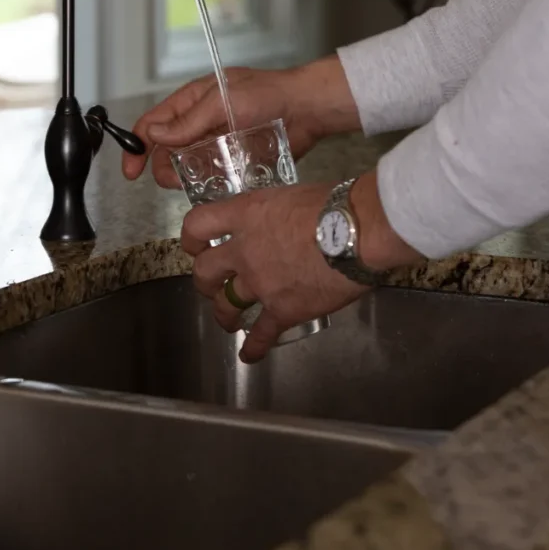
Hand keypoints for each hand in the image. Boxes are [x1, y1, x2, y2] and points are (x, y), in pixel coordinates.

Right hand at [123, 56, 359, 187]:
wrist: (306, 110)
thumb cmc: (268, 94)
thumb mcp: (222, 102)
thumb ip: (188, 121)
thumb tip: (155, 133)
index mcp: (192, 102)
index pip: (153, 124)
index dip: (137, 146)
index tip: (132, 171)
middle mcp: (200, 124)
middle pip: (166, 151)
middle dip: (163, 168)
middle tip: (174, 181)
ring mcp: (216, 143)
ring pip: (187, 168)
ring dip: (185, 178)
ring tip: (196, 184)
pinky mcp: (233, 161)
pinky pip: (212, 177)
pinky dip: (207, 185)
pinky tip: (214, 189)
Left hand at [181, 172, 423, 362]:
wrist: (356, 231)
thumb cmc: (332, 203)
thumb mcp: (291, 195)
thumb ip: (276, 213)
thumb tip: (283, 221)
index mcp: (245, 216)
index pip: (199, 225)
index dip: (191, 238)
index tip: (195, 245)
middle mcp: (244, 250)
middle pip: (205, 271)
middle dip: (204, 281)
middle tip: (210, 285)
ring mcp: (260, 283)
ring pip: (225, 305)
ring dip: (223, 315)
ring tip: (228, 320)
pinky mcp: (283, 309)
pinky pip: (262, 334)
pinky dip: (254, 347)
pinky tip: (249, 354)